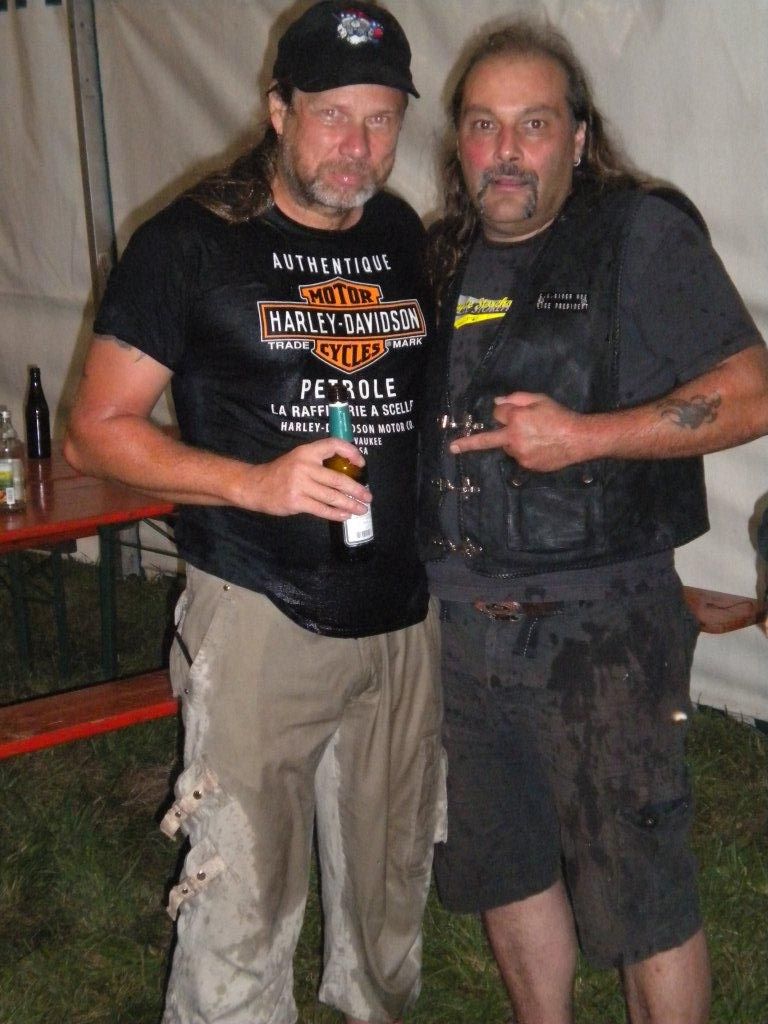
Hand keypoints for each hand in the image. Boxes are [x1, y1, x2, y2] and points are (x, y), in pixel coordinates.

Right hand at [240, 438, 371, 519]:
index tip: (361, 464)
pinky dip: (336, 514)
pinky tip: (345, 516)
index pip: (333, 445)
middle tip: (368, 497)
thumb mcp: (298, 458)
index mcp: (307, 451)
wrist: (255, 486)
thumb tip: (346, 473)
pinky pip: (321, 509)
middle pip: (338, 478)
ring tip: (361, 509)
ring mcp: (300, 484)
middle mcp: (305, 466)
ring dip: (350, 504)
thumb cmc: (280, 473)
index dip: (351, 452)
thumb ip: (318, 462)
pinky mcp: (296, 501)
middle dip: (356, 489)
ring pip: (332, 496)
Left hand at [449, 392, 584, 470]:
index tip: (506, 411)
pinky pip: (519, 456)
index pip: (497, 414)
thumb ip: (516, 399)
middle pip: (489, 438)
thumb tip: (497, 404)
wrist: (579, 439)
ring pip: (508, 446)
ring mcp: (520, 454)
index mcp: (516, 419)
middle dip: (467, 443)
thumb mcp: (539, 399)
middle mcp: (514, 438)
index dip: (503, 412)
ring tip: (537, 437)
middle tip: (452, 447)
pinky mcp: (527, 465)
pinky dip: (525, 451)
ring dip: (514, 441)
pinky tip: (541, 446)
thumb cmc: (560, 416)